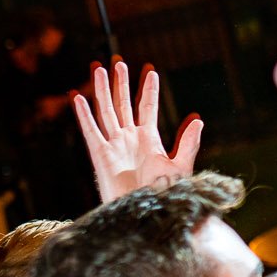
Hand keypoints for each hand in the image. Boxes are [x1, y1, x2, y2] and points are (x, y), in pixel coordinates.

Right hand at [72, 59, 203, 203]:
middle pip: (123, 104)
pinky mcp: (100, 155)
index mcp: (149, 140)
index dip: (148, 90)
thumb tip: (197, 121)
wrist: (145, 213)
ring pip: (106, 111)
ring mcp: (114, 145)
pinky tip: (78, 97)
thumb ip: (188, 144)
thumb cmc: (164, 195)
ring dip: (102, 91)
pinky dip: (84, 114)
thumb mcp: (180, 167)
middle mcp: (130, 139)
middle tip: (119, 62)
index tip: (151, 71)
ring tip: (99, 69)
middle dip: (121, 84)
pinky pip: (91, 130)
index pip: (147, 108)